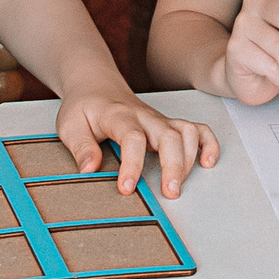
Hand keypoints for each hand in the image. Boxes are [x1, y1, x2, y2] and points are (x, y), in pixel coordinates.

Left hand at [55, 85, 220, 198]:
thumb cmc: (84, 107)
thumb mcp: (70, 125)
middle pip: (169, 135)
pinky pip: (197, 129)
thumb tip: (90, 170)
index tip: (127, 188)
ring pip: (186, 132)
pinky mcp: (169, 124)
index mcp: (119, 116)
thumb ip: (80, 147)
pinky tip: (207, 162)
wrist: (96, 85)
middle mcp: (144, 117)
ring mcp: (160, 120)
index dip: (132, 164)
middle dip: (173, 165)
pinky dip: (208, 144)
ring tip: (178, 185)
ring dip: (189, 159)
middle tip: (169, 192)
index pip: (132, 137)